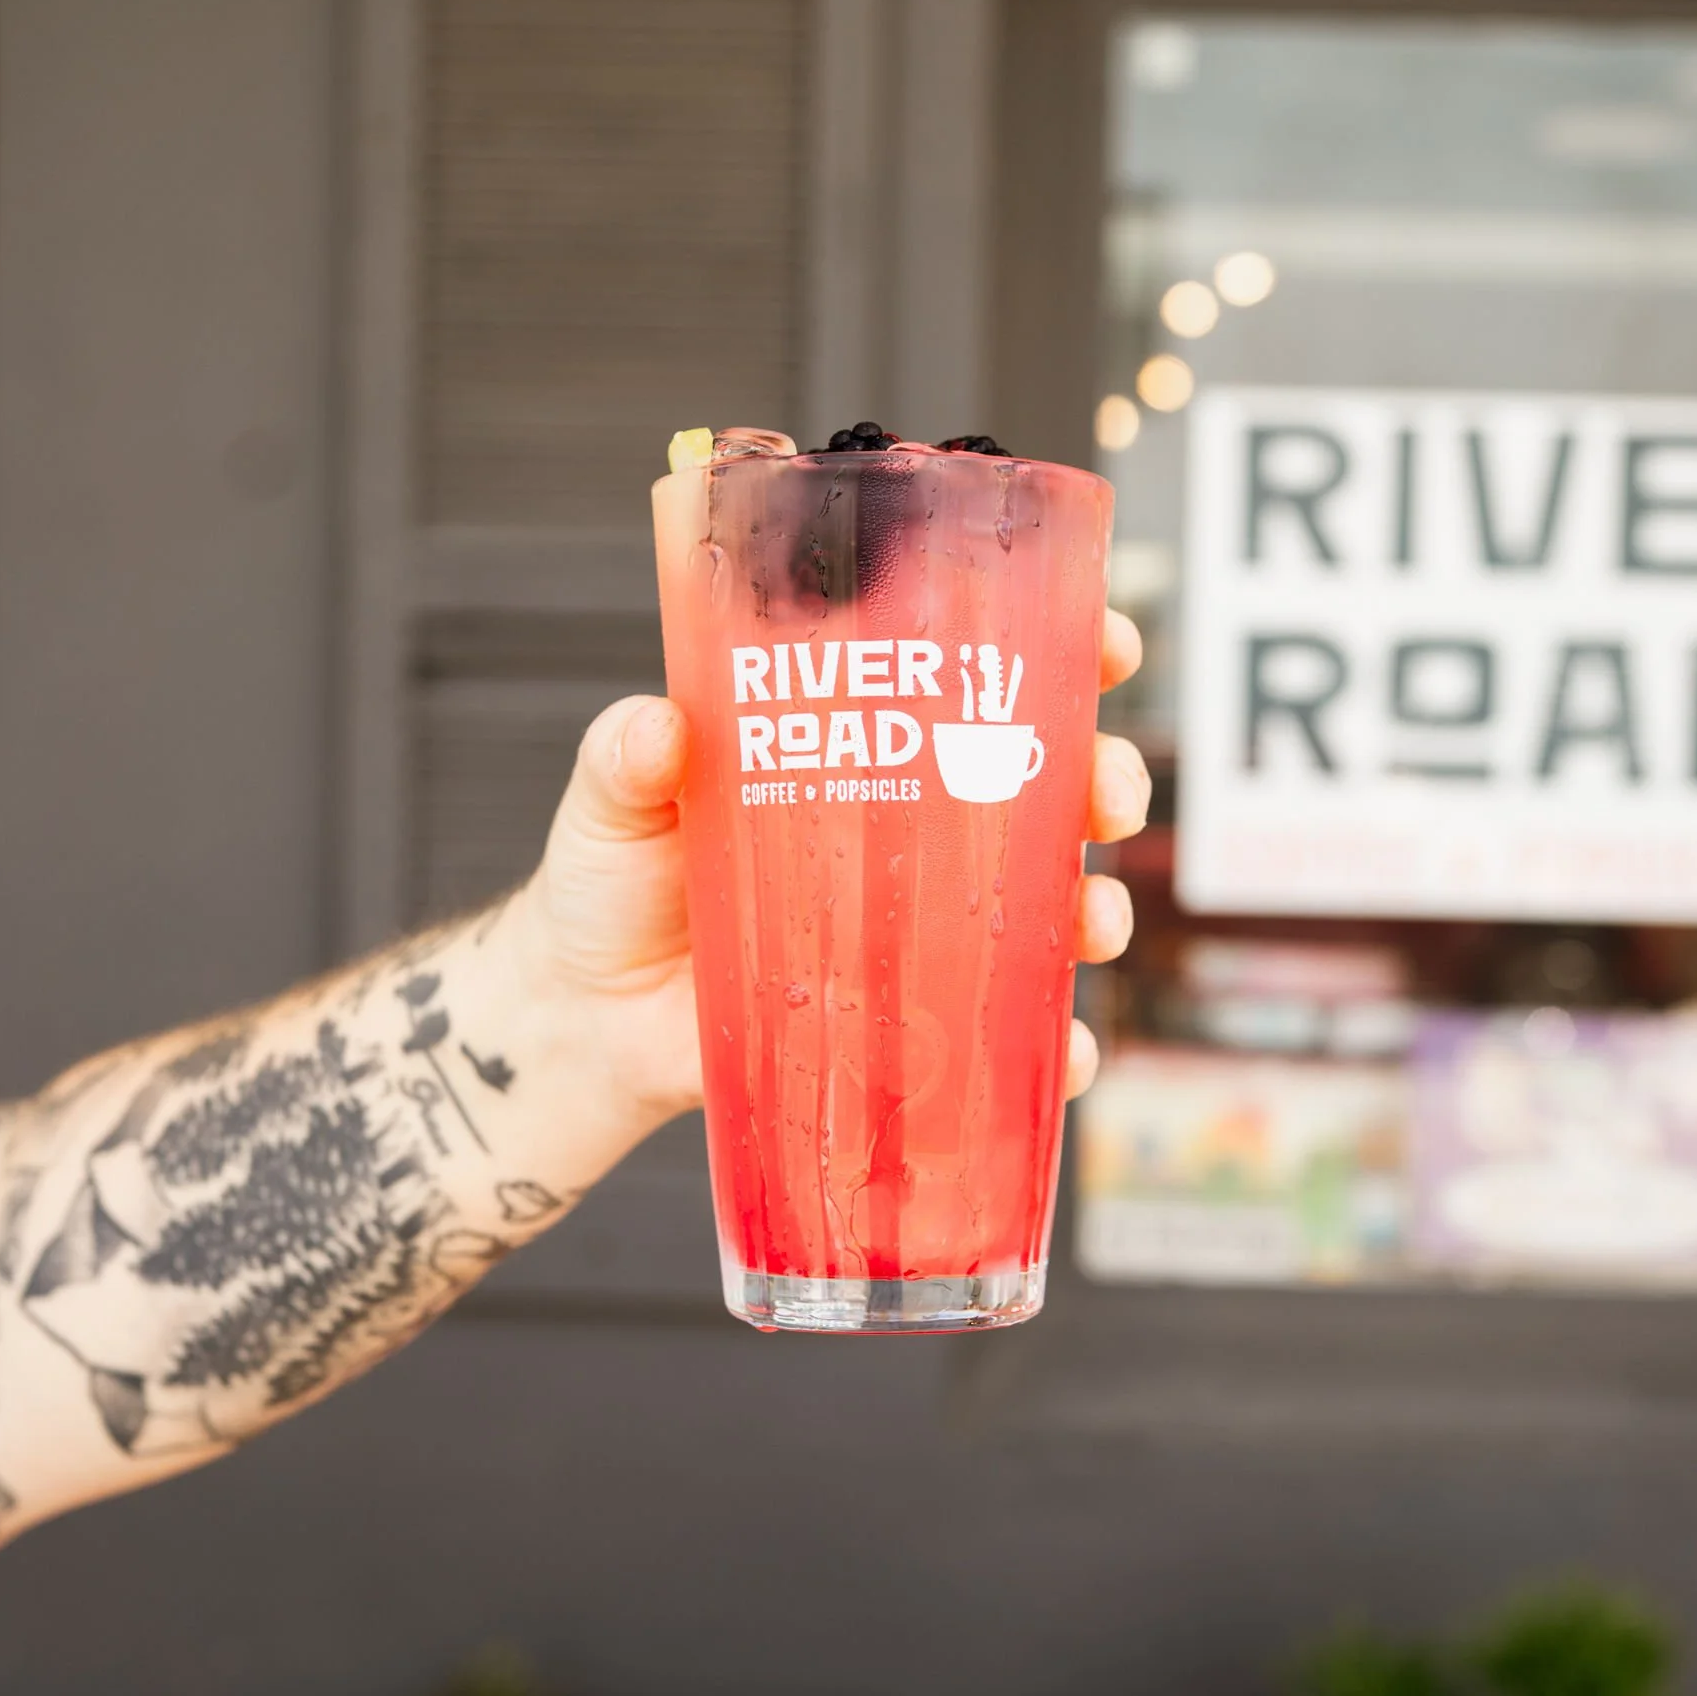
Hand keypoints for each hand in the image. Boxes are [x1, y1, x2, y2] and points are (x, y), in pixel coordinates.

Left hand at [516, 610, 1149, 1135]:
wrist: (588, 1016)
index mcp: (859, 747)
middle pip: (1039, 790)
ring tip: (1094, 923)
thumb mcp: (612, 801)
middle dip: (1100, 780)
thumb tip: (658, 727)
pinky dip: (1048, 1043)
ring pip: (1045, 904)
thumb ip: (626, 758)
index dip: (1059, 653)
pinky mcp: (907, 1017)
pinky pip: (1000, 1028)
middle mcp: (908, 831)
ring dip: (1095, 908)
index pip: (974, 681)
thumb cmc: (609, 881)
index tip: (1109, 643)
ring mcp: (917, 928)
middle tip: (1105, 793)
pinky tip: (1066, 1052)